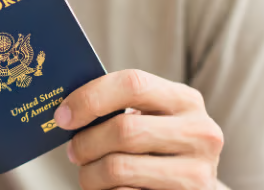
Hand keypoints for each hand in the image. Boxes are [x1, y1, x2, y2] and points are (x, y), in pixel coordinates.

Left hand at [55, 69, 223, 189]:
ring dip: (90, 174)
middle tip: (73, 152)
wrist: (190, 188)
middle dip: (86, 142)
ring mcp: (196, 172)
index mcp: (185, 100)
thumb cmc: (156, 146)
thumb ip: (119, 107)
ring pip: (118, 168)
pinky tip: (110, 188)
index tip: (62, 116)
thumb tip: (66, 110)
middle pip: (123, 130)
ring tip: (88, 174)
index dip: (90, 98)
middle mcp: (200, 133)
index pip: (133, 84)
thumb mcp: (149, 118)